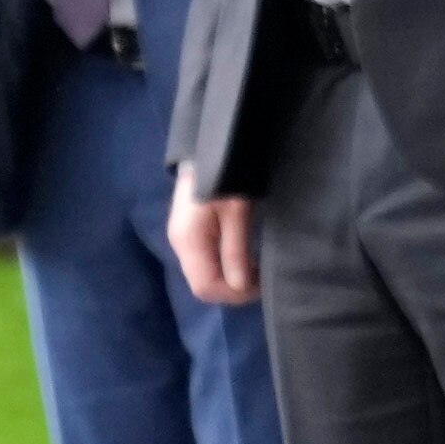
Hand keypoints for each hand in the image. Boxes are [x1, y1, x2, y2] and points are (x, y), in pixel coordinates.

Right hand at [170, 168, 255, 304]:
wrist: (210, 148)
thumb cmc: (226, 176)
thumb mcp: (237, 212)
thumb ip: (236, 250)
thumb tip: (240, 287)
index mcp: (188, 242)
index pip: (205, 287)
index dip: (234, 295)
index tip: (263, 287)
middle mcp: (180, 246)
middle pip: (203, 284)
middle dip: (233, 289)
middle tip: (264, 280)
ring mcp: (183, 239)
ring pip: (205, 273)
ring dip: (230, 279)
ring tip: (258, 271)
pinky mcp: (191, 232)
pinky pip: (206, 260)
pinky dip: (225, 266)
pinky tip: (246, 260)